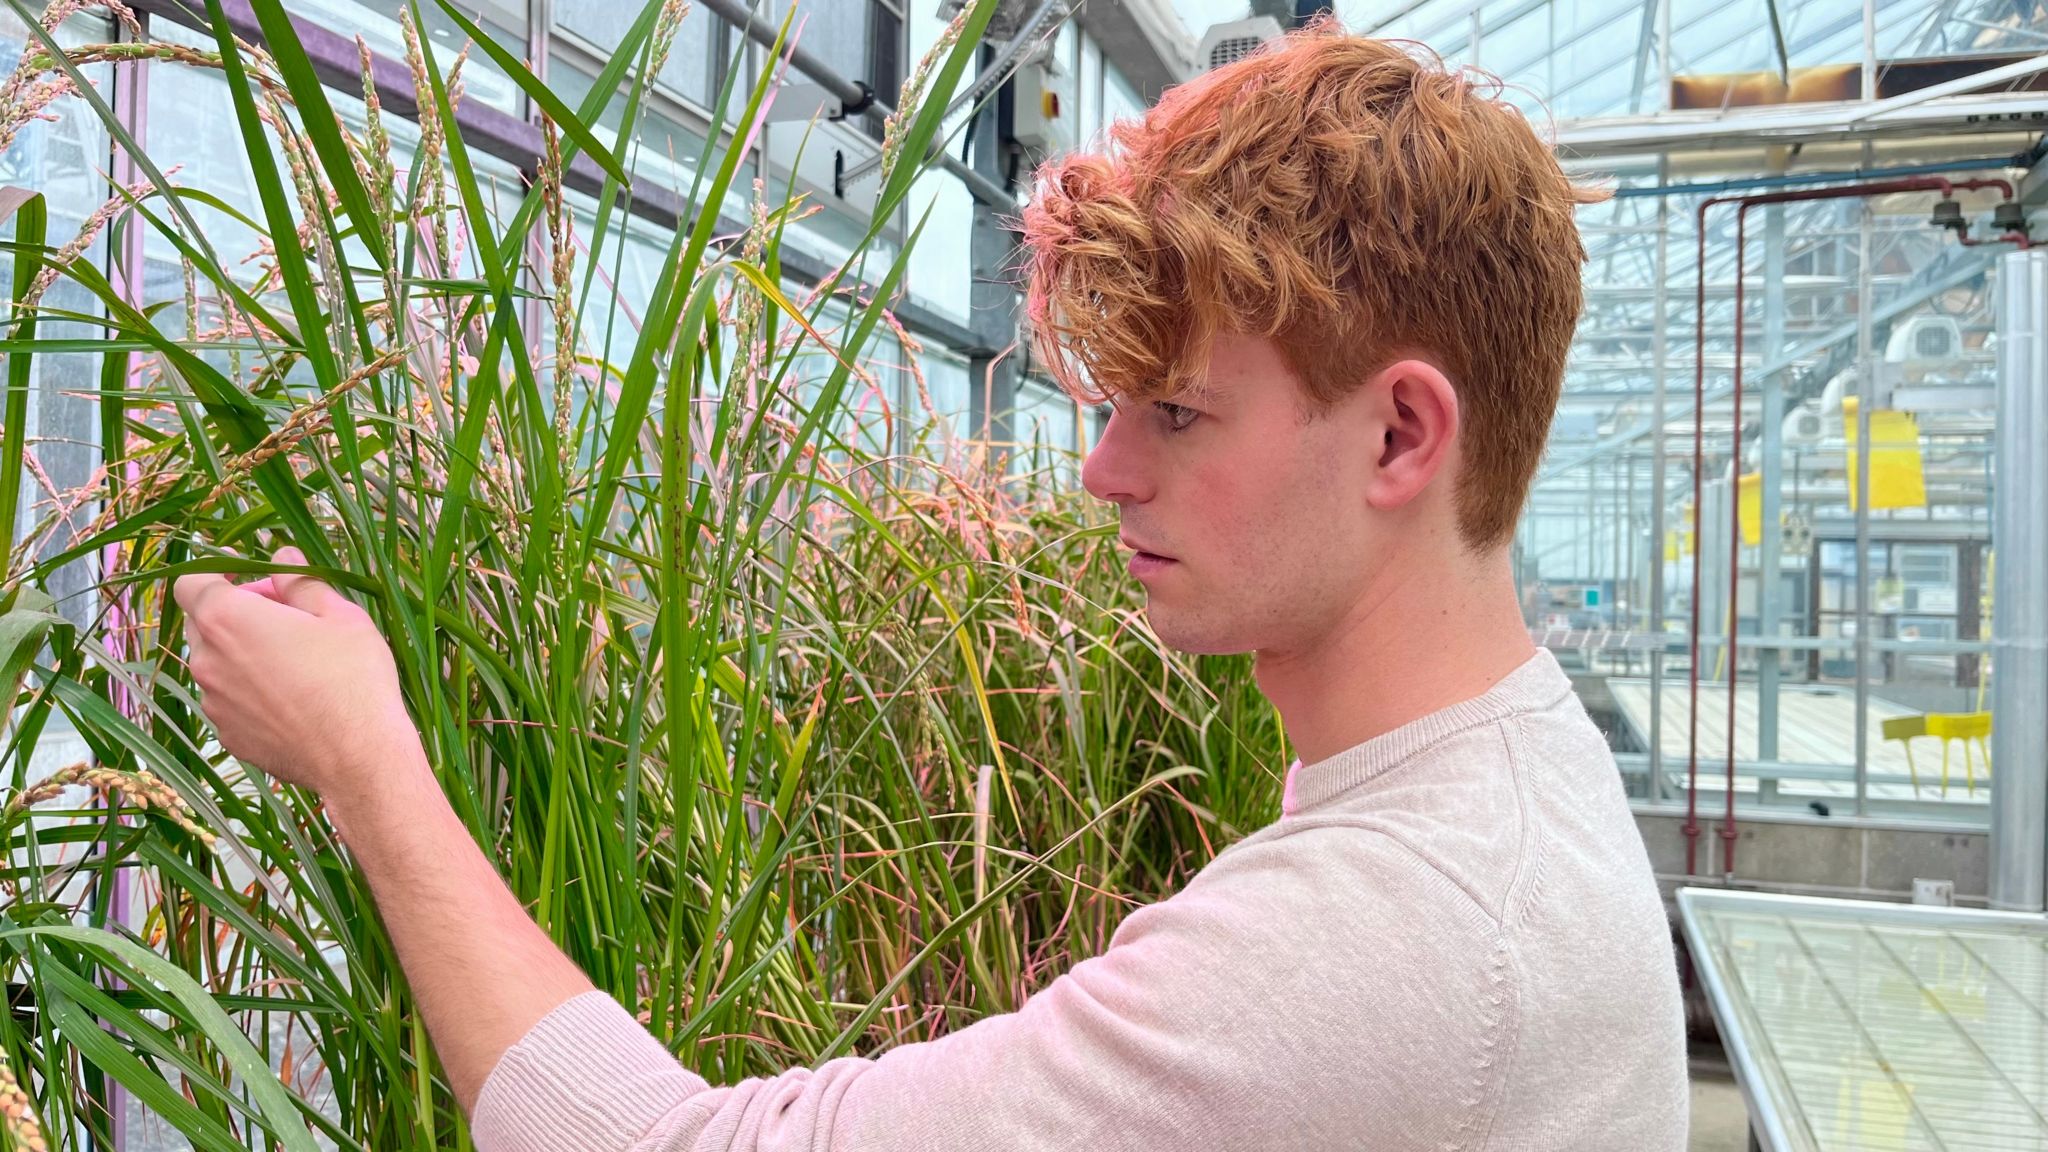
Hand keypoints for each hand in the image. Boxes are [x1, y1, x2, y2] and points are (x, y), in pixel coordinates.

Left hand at [173, 546, 416, 804]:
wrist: (359, 758)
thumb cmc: (352, 679)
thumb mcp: (339, 615)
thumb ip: (300, 580)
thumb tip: (281, 556)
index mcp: (227, 620)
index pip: (190, 582)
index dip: (218, 573)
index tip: (250, 576)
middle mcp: (207, 661)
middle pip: (203, 622)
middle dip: (238, 611)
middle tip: (288, 616)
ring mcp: (214, 703)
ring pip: (218, 663)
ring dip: (246, 654)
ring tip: (297, 663)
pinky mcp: (228, 735)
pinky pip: (231, 701)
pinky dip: (252, 692)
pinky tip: (295, 699)